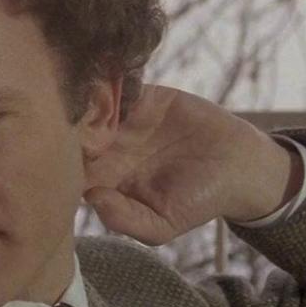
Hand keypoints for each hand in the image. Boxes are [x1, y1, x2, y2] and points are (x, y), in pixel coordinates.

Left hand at [83, 85, 302, 244]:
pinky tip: (110, 83)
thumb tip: (92, 199)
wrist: (241, 169)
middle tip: (73, 121)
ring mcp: (125, 121)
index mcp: (104, 178)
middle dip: (71, 126)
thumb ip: (124, 219)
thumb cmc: (198, 202)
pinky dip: (113, 82)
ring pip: (94, 107)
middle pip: (76, 132)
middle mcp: (108, 148)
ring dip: (88, 101)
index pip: (70, 167)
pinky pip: (123, 86)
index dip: (64, 160)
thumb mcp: (162, 225)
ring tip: (90, 102)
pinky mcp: (147, 97)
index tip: (64, 153)